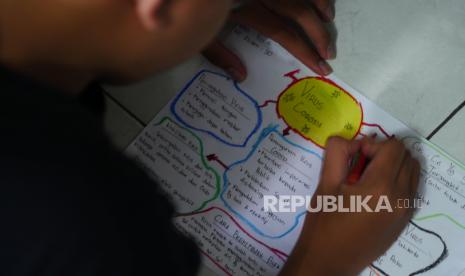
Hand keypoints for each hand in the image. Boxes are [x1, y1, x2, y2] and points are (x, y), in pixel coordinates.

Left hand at [203, 0, 335, 80]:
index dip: (304, 51)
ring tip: (329, 22)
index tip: (320, 66)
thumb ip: (218, 53)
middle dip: (318, 34)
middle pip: (298, 12)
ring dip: (319, 5)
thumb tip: (241, 76)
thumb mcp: (200, 32)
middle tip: (328, 55)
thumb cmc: (192, 7)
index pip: (284, 33)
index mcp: (248, 8)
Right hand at [280, 137, 420, 275]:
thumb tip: (350, 141)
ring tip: (368, 179)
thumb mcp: (325, 184)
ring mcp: (406, 210)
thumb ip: (337, 153)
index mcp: (380, 187)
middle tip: (359, 167)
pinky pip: (411, 188)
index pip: (393, 147)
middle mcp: (400, 197)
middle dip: (383, 154)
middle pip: (405, 156)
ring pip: (412, 171)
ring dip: (393, 166)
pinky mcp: (405, 219)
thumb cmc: (324, 223)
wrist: (330, 261)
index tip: (353, 158)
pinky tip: (374, 193)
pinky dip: (398, 180)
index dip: (371, 145)